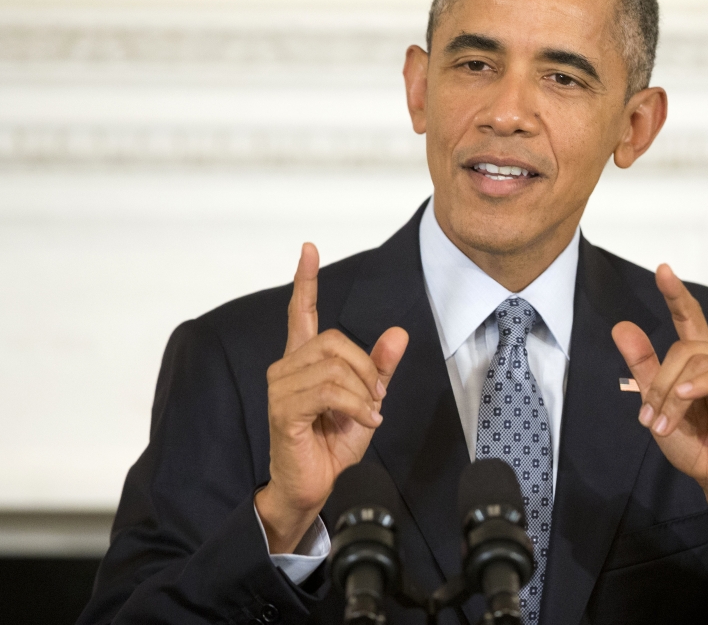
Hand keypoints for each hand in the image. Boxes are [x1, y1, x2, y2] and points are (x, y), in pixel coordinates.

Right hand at [255, 243, 407, 552]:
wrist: (318, 486)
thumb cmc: (334, 443)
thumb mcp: (367, 399)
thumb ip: (380, 367)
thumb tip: (399, 333)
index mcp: (303, 361)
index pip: (300, 312)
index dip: (305, 280)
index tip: (309, 248)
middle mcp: (286, 368)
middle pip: (334, 340)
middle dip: (367, 368)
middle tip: (376, 399)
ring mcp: (281, 389)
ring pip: (334, 367)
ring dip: (363, 392)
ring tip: (367, 414)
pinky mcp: (284, 411)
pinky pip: (329, 392)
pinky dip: (356, 406)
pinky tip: (363, 422)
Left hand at [612, 264, 707, 528]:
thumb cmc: (692, 441)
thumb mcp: (656, 403)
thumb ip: (642, 365)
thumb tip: (621, 326)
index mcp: (699, 357)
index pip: (689, 316)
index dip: (676, 293)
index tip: (663, 269)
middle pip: (684, 346)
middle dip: (659, 382)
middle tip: (649, 418)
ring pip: (701, 359)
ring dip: (675, 393)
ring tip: (664, 423)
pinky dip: (703, 384)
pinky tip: (686, 398)